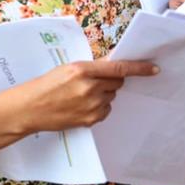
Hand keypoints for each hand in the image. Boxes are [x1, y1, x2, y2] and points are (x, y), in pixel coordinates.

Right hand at [15, 59, 158, 132]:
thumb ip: (92, 67)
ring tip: (82, 95)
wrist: (31, 108)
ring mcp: (91, 105)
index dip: (139, 68)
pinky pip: (106, 110)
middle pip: (117, 82)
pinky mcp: (90, 120)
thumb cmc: (48, 85)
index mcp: (83, 70)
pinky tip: (82, 105)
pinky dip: (99, 106)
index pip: (119, 68)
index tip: (153, 68)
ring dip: (104, 93)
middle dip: (111, 80)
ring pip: (112, 96)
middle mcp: (90, 88)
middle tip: (94, 81)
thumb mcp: (68, 68)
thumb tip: (113, 65)